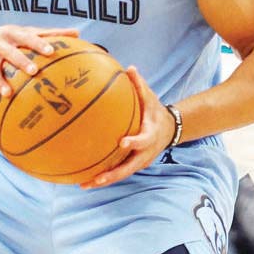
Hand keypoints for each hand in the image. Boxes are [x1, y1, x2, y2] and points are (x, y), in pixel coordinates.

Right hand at [0, 24, 79, 106]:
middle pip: (9, 52)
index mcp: (12, 34)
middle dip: (20, 61)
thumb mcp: (25, 32)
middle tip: (33, 71)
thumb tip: (77, 34)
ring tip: (8, 94)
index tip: (51, 51)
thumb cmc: (9, 38)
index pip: (26, 37)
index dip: (38, 43)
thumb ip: (49, 34)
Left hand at [80, 66, 171, 188]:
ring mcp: (139, 161)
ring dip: (104, 181)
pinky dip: (104, 178)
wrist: (169, 129)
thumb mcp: (151, 98)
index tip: (122, 142)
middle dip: (113, 174)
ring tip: (84, 185)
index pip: (143, 140)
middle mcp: (145, 153)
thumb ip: (140, 85)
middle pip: (129, 167)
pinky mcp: (133, 165)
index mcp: (150, 135)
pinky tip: (86, 181)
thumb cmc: (155, 111)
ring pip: (122, 174)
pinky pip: (119, 173)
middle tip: (97, 178)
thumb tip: (130, 68)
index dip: (134, 142)